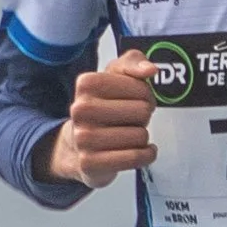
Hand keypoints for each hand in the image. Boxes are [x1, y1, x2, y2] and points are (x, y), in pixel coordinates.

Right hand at [44, 49, 156, 187]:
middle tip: (133, 119)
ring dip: (142, 136)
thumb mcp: (115, 76)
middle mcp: (80, 109)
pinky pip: (135, 158)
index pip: (141, 87)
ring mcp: (83, 138)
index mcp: (86, 83)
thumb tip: (150, 69)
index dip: (145, 95)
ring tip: (128, 134)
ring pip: (140, 135)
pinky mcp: (90, 163)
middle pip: (143, 111)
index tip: (135, 99)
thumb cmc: (102, 107)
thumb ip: (135, 63)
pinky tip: (140, 150)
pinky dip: (145, 154)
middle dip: (144, 116)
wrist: (77, 145)